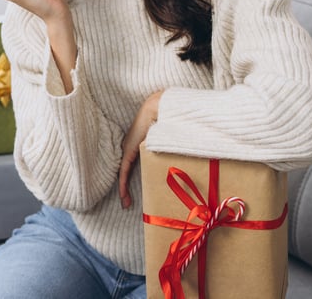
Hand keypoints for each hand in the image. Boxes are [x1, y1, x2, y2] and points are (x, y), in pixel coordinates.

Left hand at [119, 90, 162, 208]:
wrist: (159, 108)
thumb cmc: (168, 121)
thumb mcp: (170, 140)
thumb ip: (173, 149)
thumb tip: (188, 157)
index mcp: (140, 145)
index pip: (134, 165)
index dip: (132, 179)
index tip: (135, 191)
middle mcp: (132, 148)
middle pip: (127, 171)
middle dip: (127, 188)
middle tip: (129, 203)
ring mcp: (128, 149)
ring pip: (123, 174)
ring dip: (124, 190)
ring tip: (126, 204)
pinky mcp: (128, 151)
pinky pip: (123, 172)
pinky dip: (122, 184)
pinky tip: (123, 195)